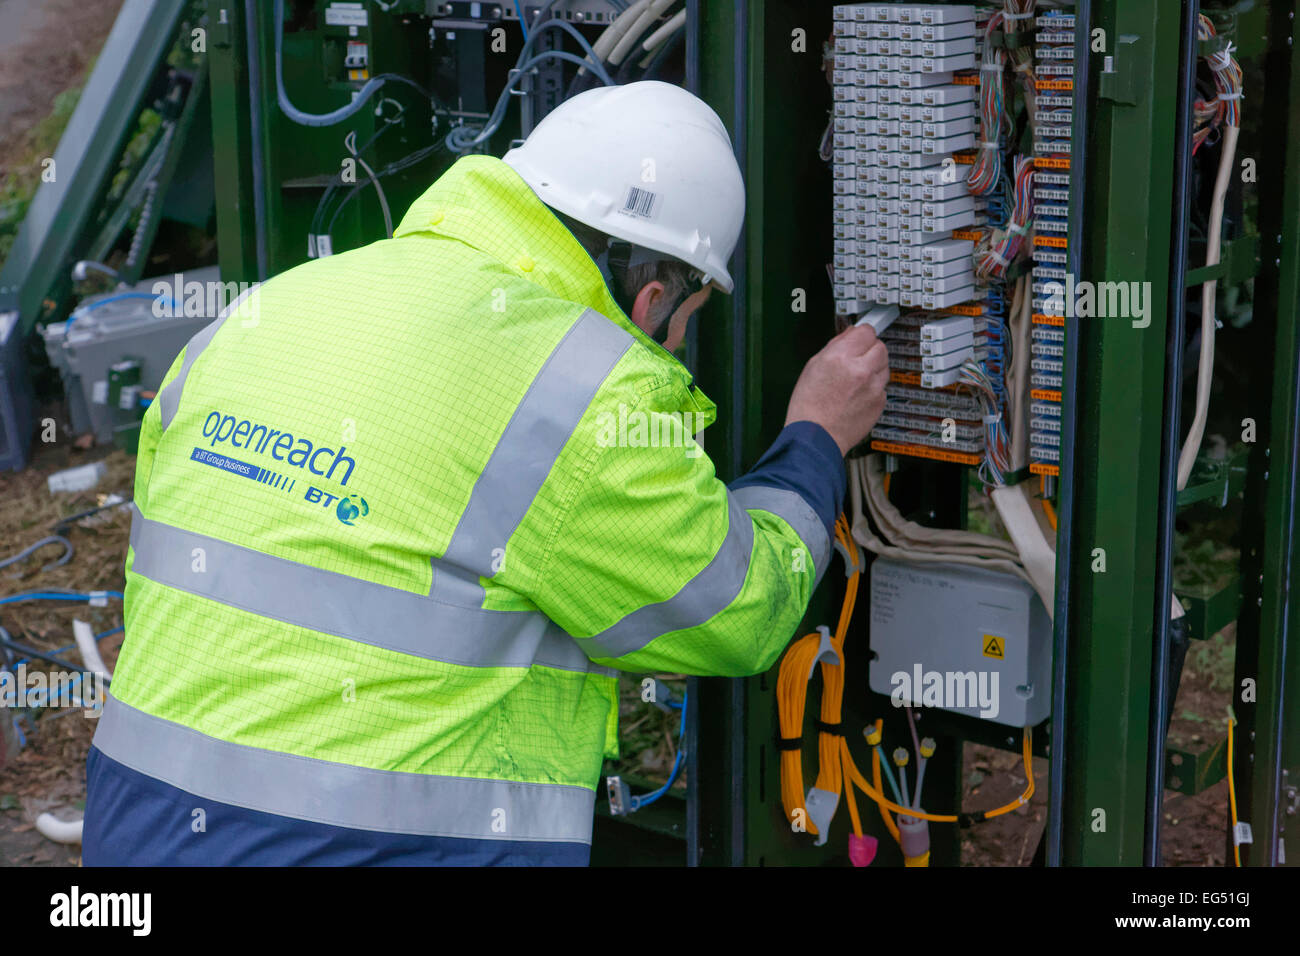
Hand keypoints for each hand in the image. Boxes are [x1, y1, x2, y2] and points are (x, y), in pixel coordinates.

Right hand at [784, 325, 889, 455]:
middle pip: (880, 346)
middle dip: (870, 350)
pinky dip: (874, 388)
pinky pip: (882, 386)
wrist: (815, 437)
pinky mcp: (880, 402)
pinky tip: (857, 395)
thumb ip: (835, 347)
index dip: (861, 334)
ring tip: (855, 380)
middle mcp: (860, 370)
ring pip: (885, 366)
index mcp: (840, 358)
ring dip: (874, 368)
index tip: (859, 337)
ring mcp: (873, 387)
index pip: (866, 331)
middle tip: (858, 359)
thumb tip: (849, 335)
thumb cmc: (808, 407)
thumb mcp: (813, 367)